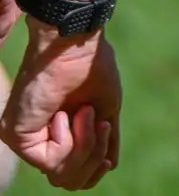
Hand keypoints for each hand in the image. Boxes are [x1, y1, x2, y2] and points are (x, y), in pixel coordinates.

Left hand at [1, 28, 121, 189]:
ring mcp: (27, 140)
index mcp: (60, 133)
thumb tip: (110, 164)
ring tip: (85, 113)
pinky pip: (51, 161)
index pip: (73, 175)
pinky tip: (65, 114)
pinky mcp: (18, 137)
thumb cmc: (94, 69)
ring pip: (61, 176)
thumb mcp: (106, 109)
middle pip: (68, 181)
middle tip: (101, 124)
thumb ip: (104, 138)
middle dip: (94, 157)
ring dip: (85, 145)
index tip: (108, 156)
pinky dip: (70, 138)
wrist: (78, 46)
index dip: (95, 169)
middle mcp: (40, 140)